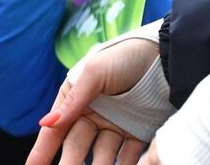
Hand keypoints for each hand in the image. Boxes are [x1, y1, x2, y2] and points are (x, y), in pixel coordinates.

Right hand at [26, 37, 157, 164]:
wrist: (167, 56)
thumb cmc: (124, 57)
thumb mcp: (94, 73)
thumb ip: (73, 101)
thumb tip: (46, 123)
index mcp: (76, 98)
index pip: (56, 129)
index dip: (43, 150)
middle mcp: (93, 114)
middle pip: (77, 145)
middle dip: (70, 163)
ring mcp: (115, 125)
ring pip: (103, 154)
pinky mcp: (137, 132)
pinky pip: (129, 155)